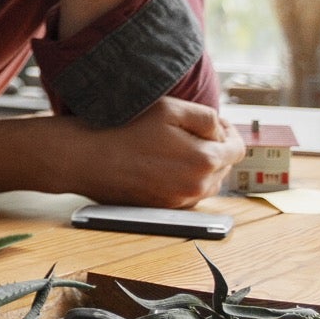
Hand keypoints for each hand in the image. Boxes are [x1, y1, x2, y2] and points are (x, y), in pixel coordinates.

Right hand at [60, 97, 244, 207]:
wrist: (82, 157)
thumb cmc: (121, 128)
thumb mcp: (169, 109)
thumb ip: (208, 117)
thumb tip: (222, 131)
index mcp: (205, 162)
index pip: (238, 149)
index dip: (228, 132)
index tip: (213, 124)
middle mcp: (197, 187)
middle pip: (222, 167)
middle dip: (211, 148)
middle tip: (185, 133)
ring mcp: (179, 202)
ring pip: (204, 182)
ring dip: (196, 166)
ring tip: (170, 149)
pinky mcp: (161, 209)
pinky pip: (185, 194)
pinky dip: (179, 179)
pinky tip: (158, 165)